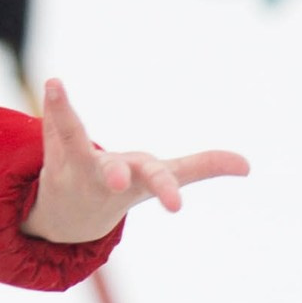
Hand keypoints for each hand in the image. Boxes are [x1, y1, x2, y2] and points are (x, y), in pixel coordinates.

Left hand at [21, 74, 248, 245]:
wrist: (69, 218)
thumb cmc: (123, 191)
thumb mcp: (161, 179)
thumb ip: (202, 166)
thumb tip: (248, 165)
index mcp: (137, 179)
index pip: (155, 180)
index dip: (166, 189)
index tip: (175, 206)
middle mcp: (105, 176)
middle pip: (114, 173)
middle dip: (119, 176)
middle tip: (120, 183)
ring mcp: (75, 166)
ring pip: (70, 140)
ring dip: (64, 117)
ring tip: (54, 88)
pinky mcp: (55, 153)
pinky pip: (55, 126)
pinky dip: (55, 105)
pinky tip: (52, 83)